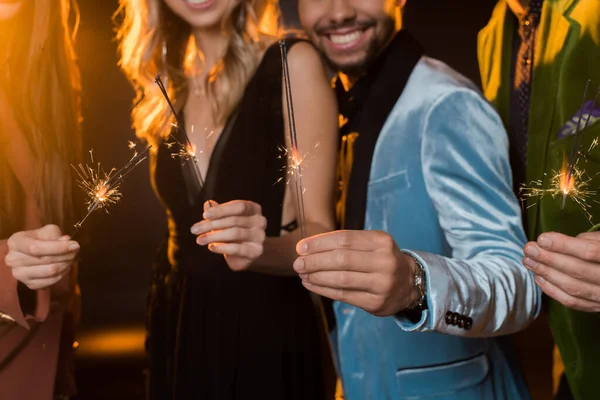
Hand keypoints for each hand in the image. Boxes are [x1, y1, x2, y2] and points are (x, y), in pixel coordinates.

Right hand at [5, 224, 79, 289]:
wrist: (30, 252)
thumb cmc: (40, 239)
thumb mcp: (46, 231)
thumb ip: (56, 235)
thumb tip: (66, 241)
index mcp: (16, 242)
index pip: (36, 248)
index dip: (58, 247)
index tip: (75, 245)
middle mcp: (13, 260)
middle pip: (45, 260)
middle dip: (66, 255)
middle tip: (75, 251)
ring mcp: (20, 274)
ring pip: (50, 272)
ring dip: (66, 265)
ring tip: (71, 258)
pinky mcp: (29, 284)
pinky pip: (50, 281)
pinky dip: (62, 274)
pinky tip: (64, 267)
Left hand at [191, 200, 266, 270]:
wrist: (246, 254)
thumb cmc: (235, 233)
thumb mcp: (225, 220)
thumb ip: (217, 212)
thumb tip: (208, 204)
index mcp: (254, 209)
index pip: (239, 206)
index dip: (222, 210)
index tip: (205, 215)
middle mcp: (260, 221)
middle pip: (234, 220)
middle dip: (212, 225)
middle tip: (195, 230)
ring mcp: (260, 236)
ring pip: (235, 233)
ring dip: (214, 236)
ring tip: (200, 240)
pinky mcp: (256, 251)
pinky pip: (237, 248)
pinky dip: (221, 247)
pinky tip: (211, 247)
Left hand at [293, 230, 417, 316]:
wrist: (410, 283)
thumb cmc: (382, 259)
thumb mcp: (372, 244)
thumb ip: (345, 243)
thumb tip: (308, 246)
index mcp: (382, 241)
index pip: (344, 239)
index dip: (319, 243)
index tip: (301, 247)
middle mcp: (385, 262)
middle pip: (341, 259)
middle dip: (315, 261)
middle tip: (298, 263)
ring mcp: (382, 284)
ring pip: (341, 279)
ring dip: (316, 276)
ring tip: (302, 274)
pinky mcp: (376, 303)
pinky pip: (343, 296)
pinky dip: (323, 290)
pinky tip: (311, 284)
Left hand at [523, 231, 599, 311]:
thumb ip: (585, 240)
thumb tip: (554, 242)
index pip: (590, 252)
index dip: (564, 245)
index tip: (542, 238)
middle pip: (578, 270)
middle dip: (549, 259)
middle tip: (528, 249)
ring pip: (573, 287)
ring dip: (546, 274)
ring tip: (528, 261)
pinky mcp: (597, 307)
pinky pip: (572, 302)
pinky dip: (552, 290)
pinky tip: (538, 277)